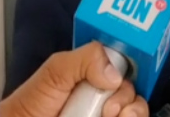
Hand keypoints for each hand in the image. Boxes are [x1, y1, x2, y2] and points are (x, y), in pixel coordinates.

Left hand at [0, 42, 148, 116]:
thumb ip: (85, 58)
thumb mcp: (56, 70)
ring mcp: (107, 114)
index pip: (124, 68)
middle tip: (108, 108)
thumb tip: (115, 74)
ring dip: (133, 112)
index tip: (117, 80)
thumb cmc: (32, 104)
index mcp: (95, 76)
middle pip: (134, 91)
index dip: (128, 70)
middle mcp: (104, 97)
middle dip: (127, 97)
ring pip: (137, 110)